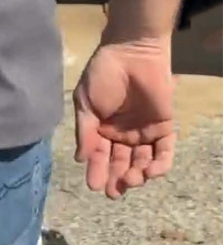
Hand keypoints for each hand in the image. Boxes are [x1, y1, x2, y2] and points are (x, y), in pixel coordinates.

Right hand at [73, 38, 174, 198]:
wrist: (131, 53)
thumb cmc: (104, 75)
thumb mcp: (85, 102)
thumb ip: (84, 132)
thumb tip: (79, 160)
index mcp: (102, 128)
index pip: (100, 155)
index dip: (97, 171)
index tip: (94, 185)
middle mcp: (123, 134)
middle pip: (120, 163)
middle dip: (117, 179)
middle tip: (113, 190)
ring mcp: (144, 133)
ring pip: (142, 163)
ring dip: (136, 176)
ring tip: (130, 179)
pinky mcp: (164, 128)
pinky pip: (164, 153)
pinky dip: (159, 166)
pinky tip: (148, 172)